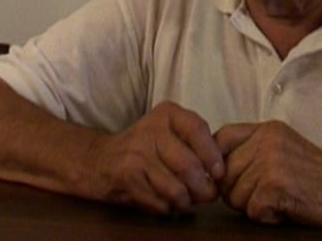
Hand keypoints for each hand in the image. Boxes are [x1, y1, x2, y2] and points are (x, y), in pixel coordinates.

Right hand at [90, 101, 224, 213]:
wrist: (99, 159)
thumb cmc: (145, 147)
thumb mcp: (168, 131)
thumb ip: (194, 141)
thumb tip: (221, 168)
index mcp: (167, 113)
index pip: (197, 129)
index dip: (212, 154)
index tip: (219, 173)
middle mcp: (150, 129)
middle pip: (189, 165)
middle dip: (204, 187)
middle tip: (208, 195)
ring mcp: (136, 154)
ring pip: (175, 188)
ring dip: (186, 201)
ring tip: (188, 201)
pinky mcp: (126, 177)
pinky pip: (158, 201)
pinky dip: (168, 207)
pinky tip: (167, 204)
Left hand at [214, 120, 321, 225]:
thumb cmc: (316, 175)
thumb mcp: (282, 146)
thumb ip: (252, 148)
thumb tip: (213, 167)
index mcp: (266, 129)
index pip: (221, 137)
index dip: (216, 161)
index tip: (226, 176)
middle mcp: (266, 142)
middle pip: (223, 173)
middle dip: (236, 191)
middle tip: (262, 193)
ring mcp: (270, 163)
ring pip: (233, 196)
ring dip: (251, 205)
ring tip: (276, 199)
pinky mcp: (275, 187)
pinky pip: (251, 211)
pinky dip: (266, 216)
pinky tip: (284, 208)